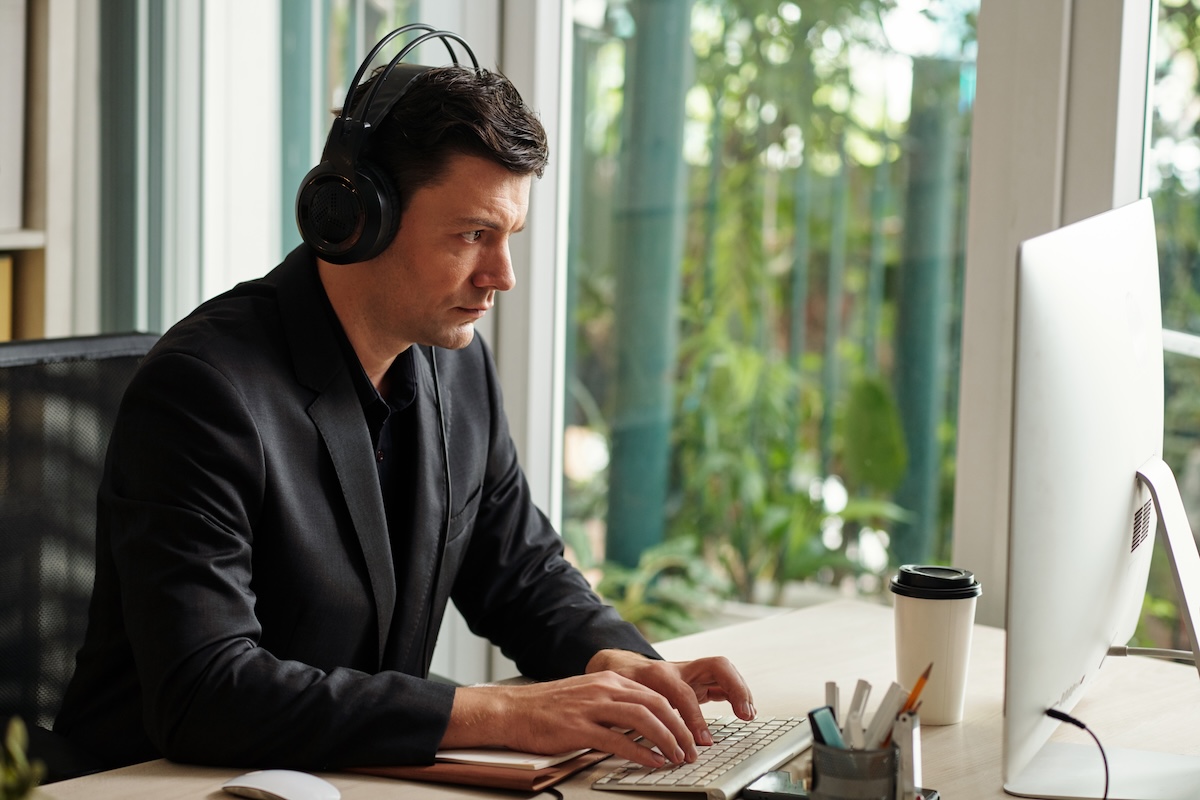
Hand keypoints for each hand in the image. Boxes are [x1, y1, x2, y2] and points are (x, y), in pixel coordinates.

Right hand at [443, 673, 702, 767]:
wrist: (512, 709)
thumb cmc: (547, 707)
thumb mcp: (587, 695)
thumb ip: (614, 703)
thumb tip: (644, 721)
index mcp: (608, 680)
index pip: (655, 694)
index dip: (678, 714)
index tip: (690, 733)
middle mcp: (604, 688)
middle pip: (656, 704)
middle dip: (680, 729)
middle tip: (691, 749)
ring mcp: (592, 707)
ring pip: (643, 719)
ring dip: (666, 740)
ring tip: (678, 757)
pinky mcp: (578, 727)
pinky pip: (618, 740)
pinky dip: (640, 752)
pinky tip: (652, 762)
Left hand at [584, 650, 755, 749]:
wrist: (622, 666)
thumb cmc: (623, 686)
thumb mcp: (623, 700)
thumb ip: (633, 715)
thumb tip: (639, 739)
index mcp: (658, 674)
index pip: (683, 693)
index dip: (694, 718)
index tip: (702, 742)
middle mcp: (679, 668)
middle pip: (715, 665)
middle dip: (734, 688)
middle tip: (744, 714)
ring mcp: (692, 671)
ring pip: (724, 669)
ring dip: (741, 690)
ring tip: (749, 713)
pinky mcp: (700, 678)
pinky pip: (723, 681)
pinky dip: (736, 693)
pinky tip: (744, 710)